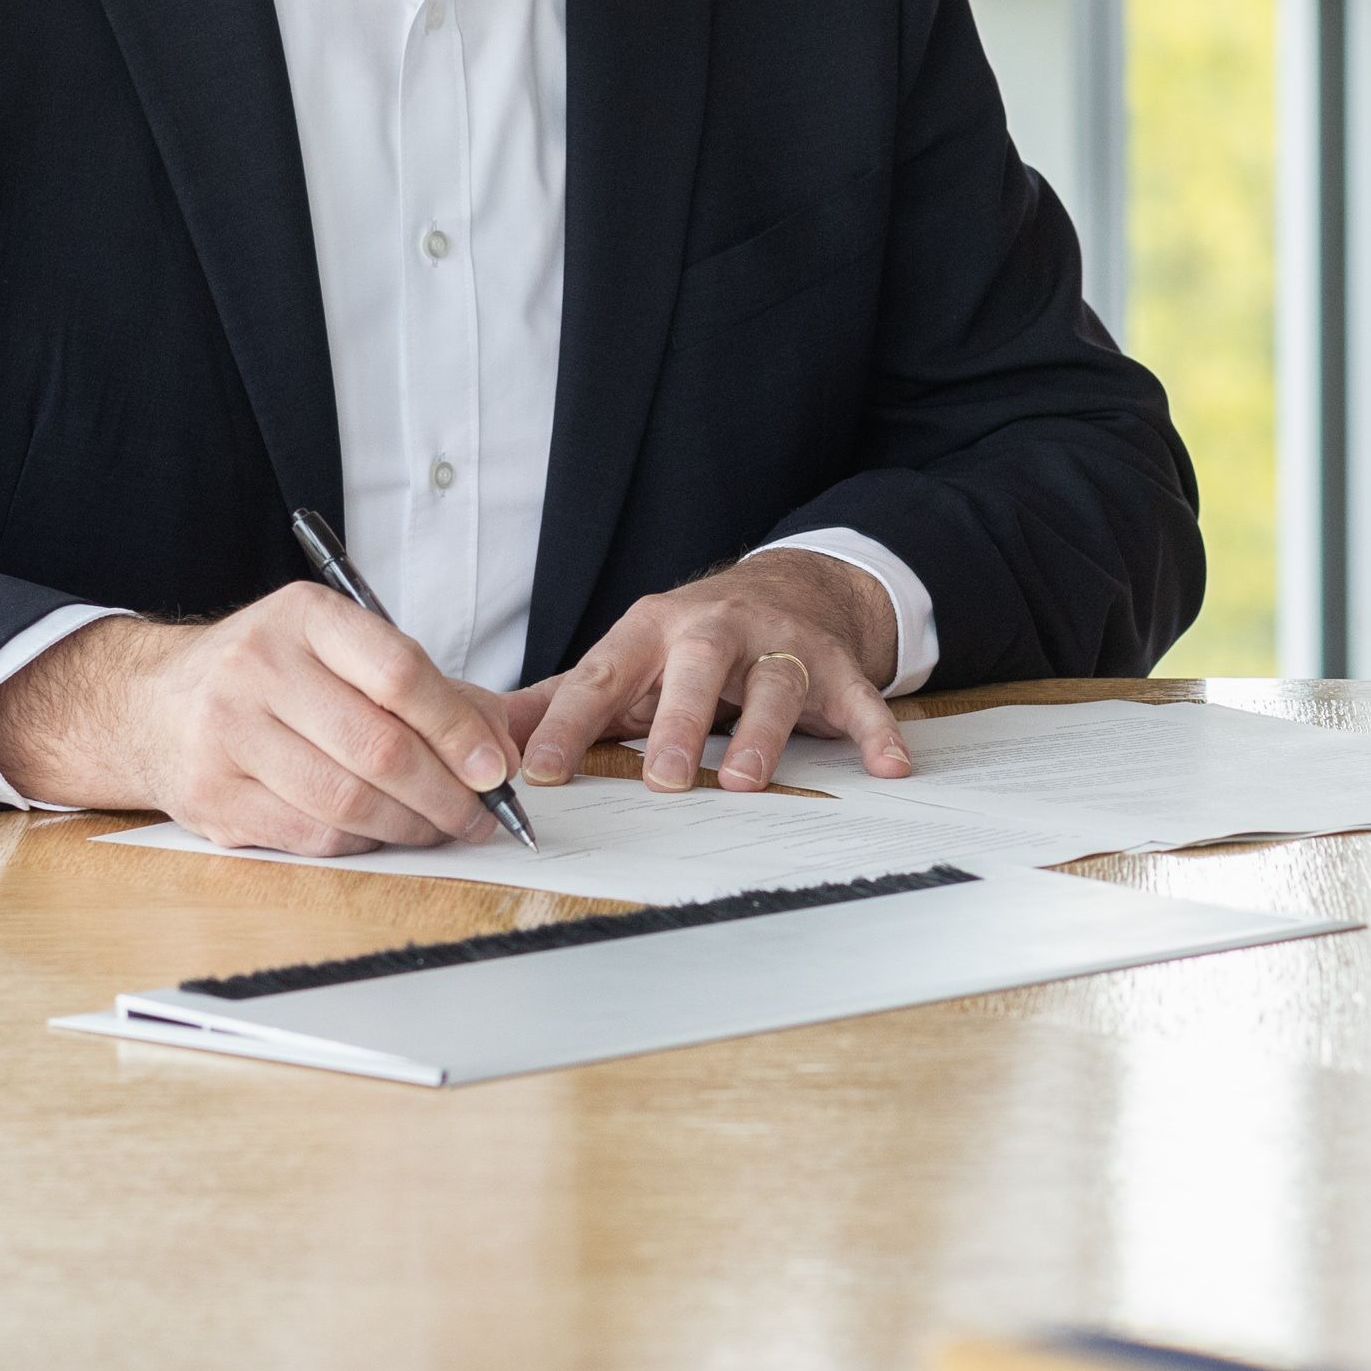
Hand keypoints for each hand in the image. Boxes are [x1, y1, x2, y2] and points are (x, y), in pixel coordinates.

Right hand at [0, 590, 520, 854]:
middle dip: (446, 794)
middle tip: (479, 815)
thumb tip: (507, 747)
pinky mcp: (211, 797)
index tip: (497, 768)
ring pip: (347, 801)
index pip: (399, 672)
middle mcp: (258, 667)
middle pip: (378, 747)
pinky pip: (311, 836)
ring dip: (410, 827)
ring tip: (440, 829)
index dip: (459, 729)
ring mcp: (225, 734)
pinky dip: (362, 844)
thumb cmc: (271, 676)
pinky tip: (382, 834)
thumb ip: (426, 688)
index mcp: (304, 617)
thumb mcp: (339, 650)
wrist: (153, 703)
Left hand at [500, 548, 910, 795]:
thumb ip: (560, 702)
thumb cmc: (688, 643)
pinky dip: (876, 730)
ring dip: (763, 735)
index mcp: (650, 632)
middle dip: (679, 722)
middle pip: (697, 669)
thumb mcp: (624, 662)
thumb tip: (481, 737)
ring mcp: (779, 646)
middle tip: (664, 779)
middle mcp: (715, 631)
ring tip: (747, 782)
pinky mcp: (833, 666)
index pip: (602, 677)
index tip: (536, 773)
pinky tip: (889, 765)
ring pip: (774, 685)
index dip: (566, 723)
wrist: (786, 588)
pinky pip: (858, 698)